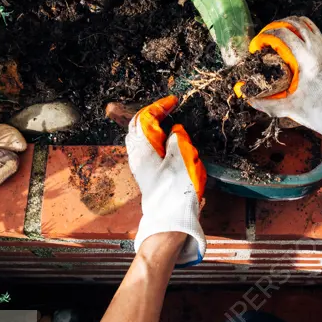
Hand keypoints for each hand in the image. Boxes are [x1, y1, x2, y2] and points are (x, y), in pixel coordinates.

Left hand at [126, 96, 206, 266]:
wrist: (170, 221)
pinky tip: (165, 143)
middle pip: (138, 127)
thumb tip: (176, 131)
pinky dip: (154, 140)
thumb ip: (178, 139)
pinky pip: (146, 149)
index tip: (173, 101)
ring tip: (166, 122)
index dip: (159, 106)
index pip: (146, 118)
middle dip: (151, 114)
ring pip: (140, 138)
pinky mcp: (147, 175)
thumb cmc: (176, 191)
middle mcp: (138, 155)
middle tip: (167, 108)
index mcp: (144, 147)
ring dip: (151, 127)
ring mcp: (140, 166)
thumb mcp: (183, 158)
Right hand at [247, 16, 321, 164]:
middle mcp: (320, 50)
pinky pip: (316, 33)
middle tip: (266, 36)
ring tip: (279, 36)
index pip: (284, 34)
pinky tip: (294, 45)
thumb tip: (248, 99)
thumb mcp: (290, 108)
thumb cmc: (320, 113)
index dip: (267, 34)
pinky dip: (302, 32)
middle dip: (278, 25)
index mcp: (309, 60)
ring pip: (308, 24)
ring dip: (291, 25)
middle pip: (296, 23)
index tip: (258, 43)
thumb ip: (266, 103)